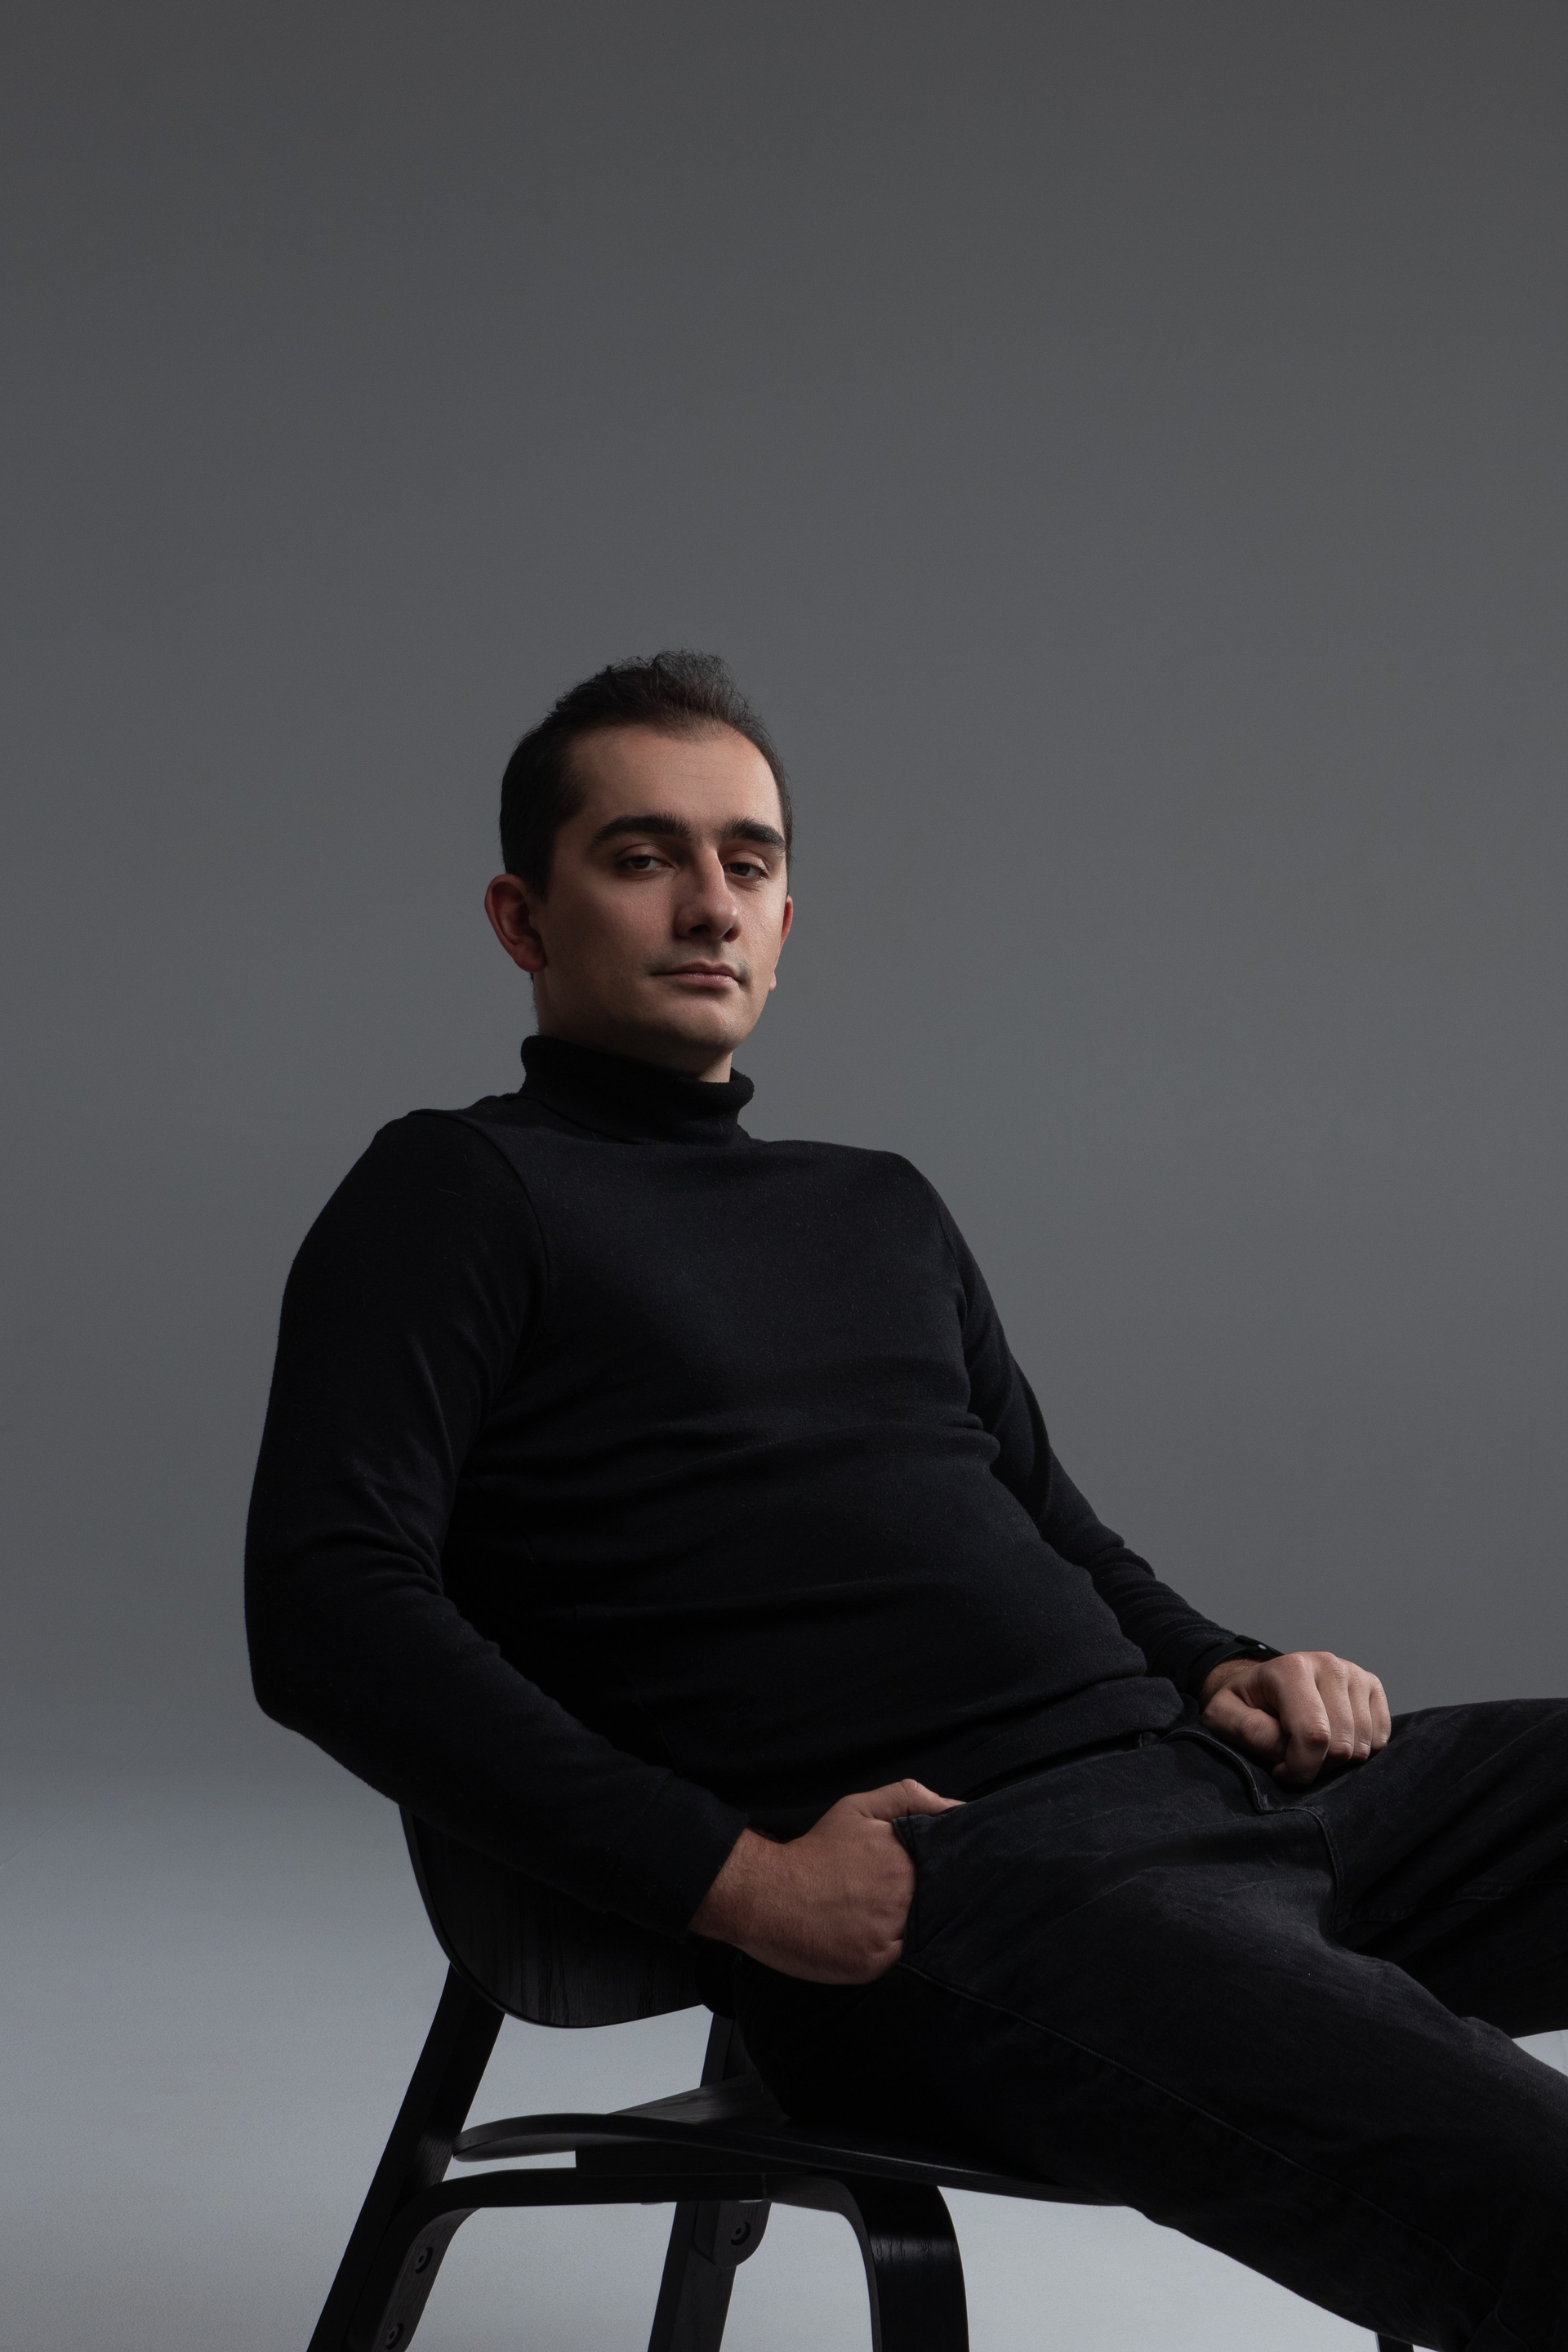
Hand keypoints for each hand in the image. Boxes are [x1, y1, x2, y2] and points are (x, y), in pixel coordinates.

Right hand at [689, 1779, 961, 1983]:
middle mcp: (902, 1896)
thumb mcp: (859, 1809)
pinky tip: (881, 1942)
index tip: (949, 1877)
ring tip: (895, 1922)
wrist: (765, 1894)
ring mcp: (887, 1933)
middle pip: (942, 1905)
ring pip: (926, 1936)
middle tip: (913, 1902)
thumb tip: (960, 1809)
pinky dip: (899, 1955)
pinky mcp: (872, 1964)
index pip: (951, 1869)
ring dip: (923, 1932)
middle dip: (941, 1903)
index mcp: (905, 1858)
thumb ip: (910, 1799)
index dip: (954, 1873)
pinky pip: (903, 1963)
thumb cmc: (815, 1852)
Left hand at [1200, 1650, 1389, 1786]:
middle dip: (1317, 1766)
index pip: (1314, 1736)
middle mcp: (1328, 1664)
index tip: (1281, 1770)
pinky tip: (1333, 1739)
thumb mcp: (1223, 1716)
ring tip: (1309, 1748)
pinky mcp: (1372, 1685)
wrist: (1263, 1684)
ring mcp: (1354, 1673)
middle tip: (1293, 1757)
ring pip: (1364, 1746)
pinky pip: (1381, 1739)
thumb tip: (1287, 1744)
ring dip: (1336, 1761)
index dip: (1300, 1768)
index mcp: (1291, 1668)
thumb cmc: (1244, 1704)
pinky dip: (1359, 1751)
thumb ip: (1247, 1730)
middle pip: (1342, 1745)